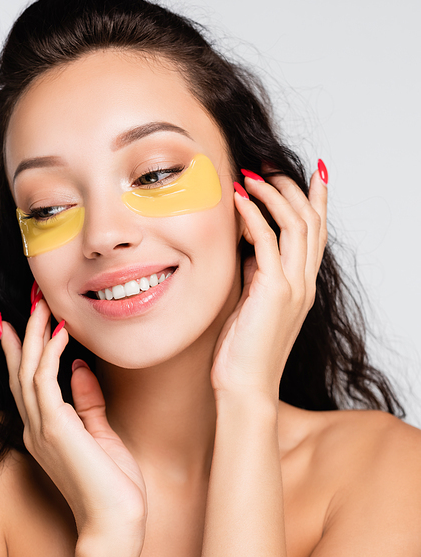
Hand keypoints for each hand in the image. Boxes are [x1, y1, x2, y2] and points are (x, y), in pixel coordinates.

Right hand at [0, 298, 147, 542]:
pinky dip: (50, 354)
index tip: (21, 319)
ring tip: (43, 304)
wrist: (117, 524)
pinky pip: (45, 383)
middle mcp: (36, 428)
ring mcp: (43, 430)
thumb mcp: (101, 435)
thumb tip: (79, 368)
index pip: (27, 381)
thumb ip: (87, 403)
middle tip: (32, 297)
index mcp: (46, 431)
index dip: (22, 348)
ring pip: (28, 370)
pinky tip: (61, 331)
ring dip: (35, 334)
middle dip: (25, 331)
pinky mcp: (56, 431)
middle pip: (21, 370)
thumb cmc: (113, 487)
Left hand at [210, 166, 327, 398]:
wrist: (246, 388)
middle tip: (269, 168)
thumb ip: (257, 273)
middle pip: (311, 221)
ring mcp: (294, 286)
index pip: (317, 233)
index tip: (311, 173)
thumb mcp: (252, 303)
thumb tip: (249, 245)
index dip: (317, 200)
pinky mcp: (274, 291)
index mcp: (303, 285)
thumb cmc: (243, 352)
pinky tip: (240, 199)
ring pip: (297, 225)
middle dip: (293, 188)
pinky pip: (267, 241)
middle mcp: (305, 283)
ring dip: (274, 194)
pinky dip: (255, 214)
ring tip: (252, 176)